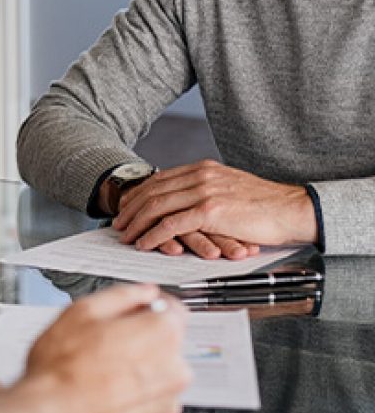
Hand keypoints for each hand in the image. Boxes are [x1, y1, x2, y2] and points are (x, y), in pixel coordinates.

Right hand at [20, 284, 189, 412]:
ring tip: (101, 371)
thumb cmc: (61, 370)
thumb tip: (142, 293)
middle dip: (142, 339)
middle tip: (106, 342)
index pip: (174, 310)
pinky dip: (133, 398)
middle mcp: (173, 371)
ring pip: (158, 375)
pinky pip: (149, 404)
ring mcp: (165, 404)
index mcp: (160, 334)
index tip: (137, 309)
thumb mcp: (82, 311)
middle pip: (166, 344)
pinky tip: (104, 394)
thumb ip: (122, 295)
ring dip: (138, 370)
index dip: (150, 306)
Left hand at [112, 160, 316, 256]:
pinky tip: (145, 243)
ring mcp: (204, 192)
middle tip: (118, 223)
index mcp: (203, 169)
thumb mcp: (230, 188)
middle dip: (131, 208)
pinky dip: (154, 234)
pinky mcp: (210, 211)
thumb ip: (207, 191)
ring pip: (157, 206)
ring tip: (126, 236)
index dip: (140, 194)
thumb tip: (188, 203)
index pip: (160, 180)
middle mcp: (199, 175)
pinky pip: (172, 224)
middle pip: (153, 191)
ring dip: (137, 223)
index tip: (127, 206)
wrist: (293, 209)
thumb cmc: (266, 205)